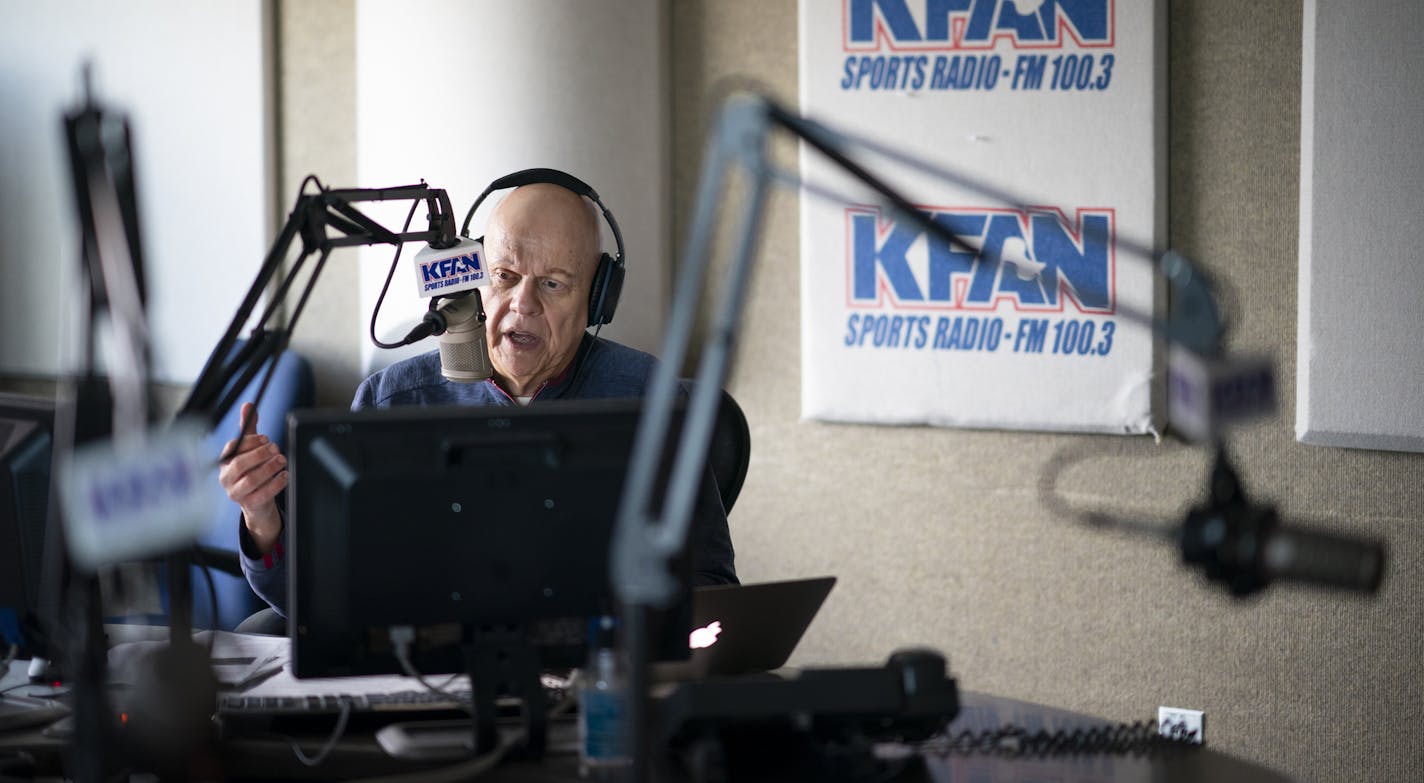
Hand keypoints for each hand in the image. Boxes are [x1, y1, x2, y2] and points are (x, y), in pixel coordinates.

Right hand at [218, 402, 287, 553]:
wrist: (257, 501)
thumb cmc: (252, 470)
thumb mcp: (250, 449)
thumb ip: (249, 428)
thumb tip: (248, 405)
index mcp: (225, 461)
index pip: (233, 448)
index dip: (250, 442)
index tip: (266, 438)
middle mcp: (226, 477)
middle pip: (240, 464)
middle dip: (260, 454)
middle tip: (276, 449)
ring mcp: (236, 493)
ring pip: (251, 479)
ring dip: (269, 468)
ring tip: (282, 460)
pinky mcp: (248, 504)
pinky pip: (263, 494)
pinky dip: (276, 484)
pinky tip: (285, 475)